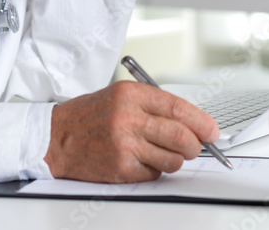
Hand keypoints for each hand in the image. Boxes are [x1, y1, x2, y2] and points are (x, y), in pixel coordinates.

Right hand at [44, 81, 219, 182]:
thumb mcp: (120, 96)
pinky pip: (155, 173)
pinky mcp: (120, 168)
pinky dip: (154, 169)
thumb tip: (192, 122)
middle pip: (181, 136)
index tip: (212, 130)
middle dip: (195, 145)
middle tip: (196, 146)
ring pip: (172, 159)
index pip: (178, 108)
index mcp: (130, 94)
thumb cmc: (90, 116)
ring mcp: (124, 145)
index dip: (201, 121)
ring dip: (174, 159)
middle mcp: (128, 118)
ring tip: (160, 152)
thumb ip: (154, 105)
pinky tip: (139, 160)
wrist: (55, 138)